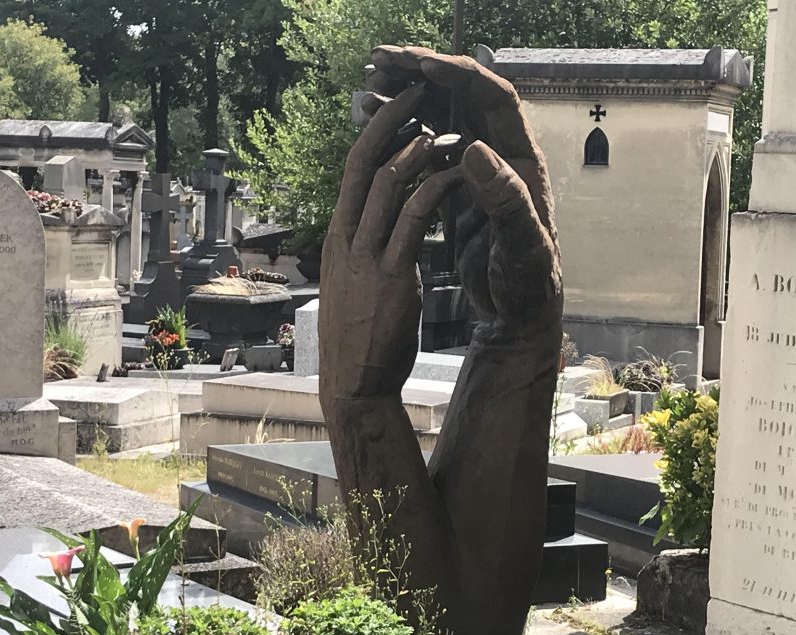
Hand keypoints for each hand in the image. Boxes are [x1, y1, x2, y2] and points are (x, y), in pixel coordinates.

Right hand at [319, 84, 462, 398]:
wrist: (354, 384)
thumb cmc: (358, 335)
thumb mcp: (352, 282)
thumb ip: (362, 247)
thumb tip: (373, 223)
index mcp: (338, 236)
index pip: (351, 170)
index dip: (373, 133)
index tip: (397, 108)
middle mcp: (346, 236)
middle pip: (362, 160)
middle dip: (391, 120)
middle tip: (417, 90)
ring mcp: (366, 253)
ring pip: (387, 182)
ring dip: (418, 148)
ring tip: (444, 126)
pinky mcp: (393, 274)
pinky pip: (414, 218)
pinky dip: (435, 189)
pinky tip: (457, 174)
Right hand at [368, 46, 562, 343]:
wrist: (520, 316)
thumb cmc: (528, 286)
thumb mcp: (521, 247)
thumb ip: (505, 199)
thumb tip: (474, 149)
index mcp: (523, 161)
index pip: (495, 97)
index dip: (460, 74)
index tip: (421, 63)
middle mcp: (504, 158)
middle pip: (465, 98)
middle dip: (425, 74)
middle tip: (380, 61)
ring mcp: (481, 175)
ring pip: (445, 119)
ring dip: (411, 100)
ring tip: (371, 88)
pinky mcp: (461, 196)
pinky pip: (433, 150)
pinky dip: (407, 134)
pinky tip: (379, 129)